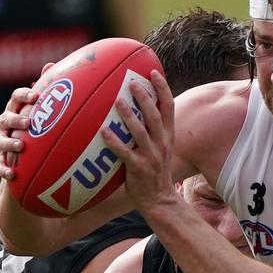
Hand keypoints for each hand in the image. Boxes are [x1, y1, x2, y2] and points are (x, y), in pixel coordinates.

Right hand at [0, 87, 37, 179]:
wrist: (23, 153)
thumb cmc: (36, 124)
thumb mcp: (42, 108)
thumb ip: (46, 88)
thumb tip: (50, 64)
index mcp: (16, 108)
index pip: (16, 97)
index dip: (24, 95)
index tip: (36, 97)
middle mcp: (5, 122)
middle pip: (6, 118)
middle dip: (16, 120)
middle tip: (28, 123)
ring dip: (9, 143)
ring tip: (21, 147)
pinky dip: (3, 168)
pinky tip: (12, 174)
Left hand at [100, 70, 176, 210]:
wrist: (159, 201)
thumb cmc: (154, 172)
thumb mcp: (159, 148)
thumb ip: (150, 130)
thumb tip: (133, 108)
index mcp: (167, 135)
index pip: (169, 106)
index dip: (162, 88)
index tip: (153, 71)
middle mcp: (162, 143)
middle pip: (155, 115)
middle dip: (145, 97)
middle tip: (132, 82)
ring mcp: (151, 156)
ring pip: (141, 132)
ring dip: (129, 115)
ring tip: (117, 101)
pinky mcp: (138, 169)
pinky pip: (125, 153)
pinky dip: (114, 141)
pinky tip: (103, 131)